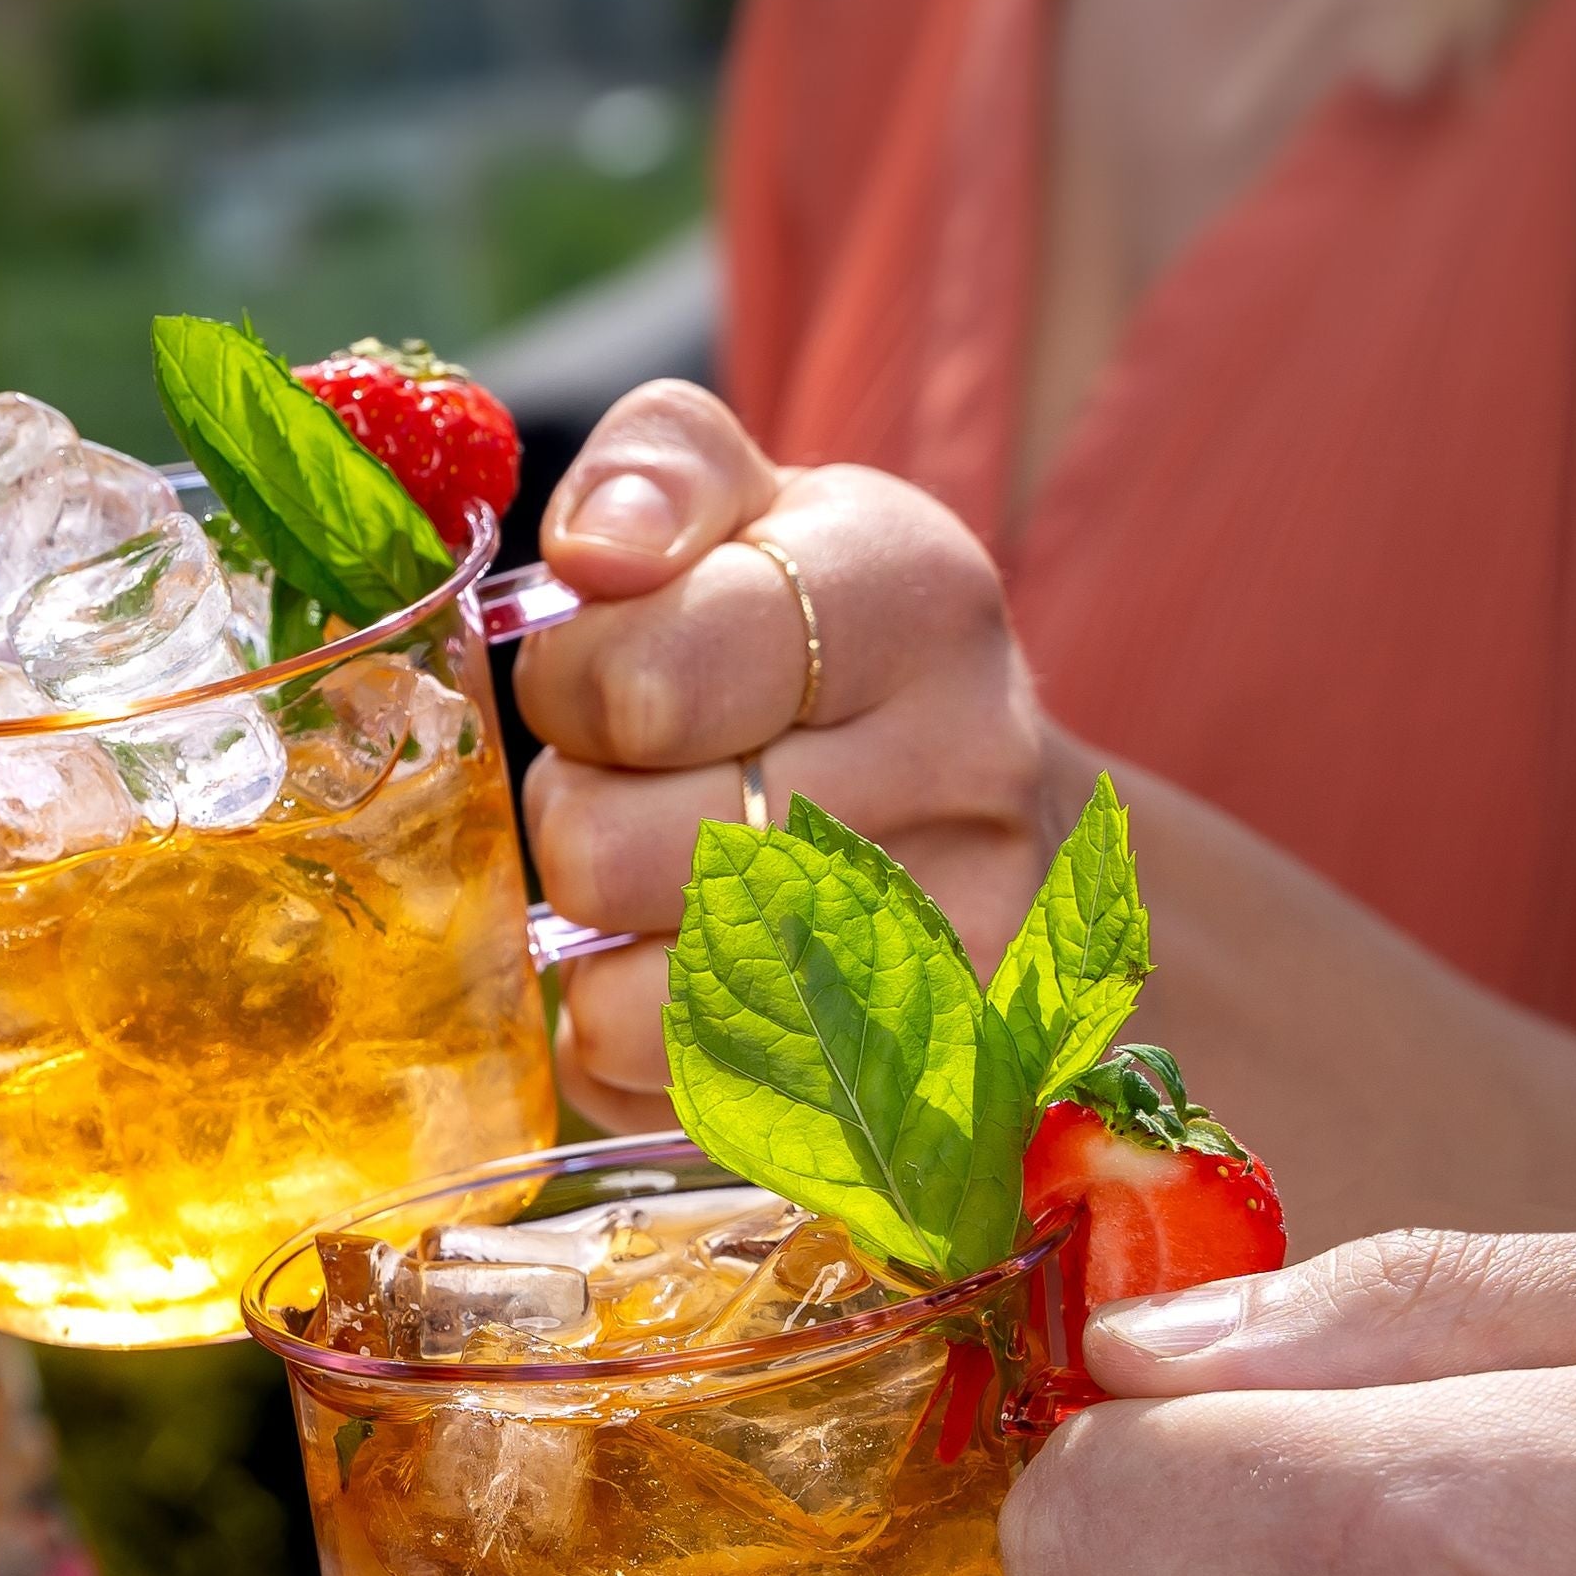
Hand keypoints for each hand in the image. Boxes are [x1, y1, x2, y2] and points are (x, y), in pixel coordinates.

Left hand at [514, 383, 1059, 1128]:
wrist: (1000, 819)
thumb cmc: (824, 650)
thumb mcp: (758, 511)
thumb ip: (658, 471)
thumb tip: (597, 547)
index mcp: (918, 602)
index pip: (642, 683)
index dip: (575, 693)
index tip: (609, 687)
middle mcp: (969, 780)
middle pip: (616, 854)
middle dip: (575, 822)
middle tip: (630, 795)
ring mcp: (959, 957)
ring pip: (635, 1005)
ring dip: (596, 952)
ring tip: (661, 892)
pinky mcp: (915, 1101)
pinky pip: (674, 1104)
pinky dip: (639, 1053)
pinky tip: (696, 984)